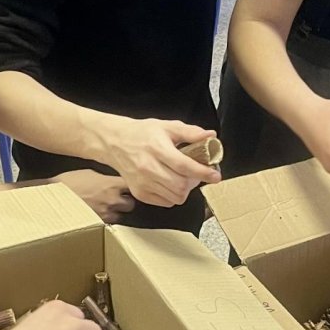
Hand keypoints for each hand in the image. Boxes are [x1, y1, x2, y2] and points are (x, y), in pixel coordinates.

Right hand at [54, 169, 136, 223]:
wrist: (53, 195)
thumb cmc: (69, 182)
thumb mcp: (90, 173)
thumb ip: (106, 179)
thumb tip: (112, 182)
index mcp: (111, 185)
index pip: (132, 186)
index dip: (131, 186)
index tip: (127, 187)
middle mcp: (112, 200)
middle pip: (131, 204)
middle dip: (126, 202)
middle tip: (118, 199)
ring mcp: (106, 214)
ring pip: (120, 216)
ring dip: (116, 212)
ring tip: (105, 208)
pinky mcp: (98, 224)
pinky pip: (108, 223)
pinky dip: (105, 220)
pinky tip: (97, 214)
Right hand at [97, 118, 220, 208]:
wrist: (115, 143)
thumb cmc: (142, 134)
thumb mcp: (167, 126)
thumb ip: (190, 132)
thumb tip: (210, 136)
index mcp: (157, 149)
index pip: (184, 166)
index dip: (203, 172)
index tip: (215, 175)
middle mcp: (148, 168)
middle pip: (181, 186)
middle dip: (195, 182)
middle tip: (196, 174)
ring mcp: (143, 183)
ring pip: (175, 197)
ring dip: (185, 190)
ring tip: (183, 178)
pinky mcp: (139, 193)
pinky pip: (166, 202)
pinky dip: (173, 196)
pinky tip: (171, 183)